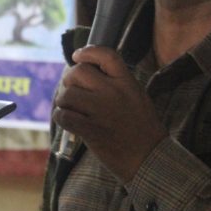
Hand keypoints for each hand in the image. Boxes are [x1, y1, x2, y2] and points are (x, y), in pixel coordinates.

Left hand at [53, 45, 168, 183]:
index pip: (106, 55)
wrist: (149, 159)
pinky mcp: (91, 131)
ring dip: (63, 101)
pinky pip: (64, 116)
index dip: (88, 51)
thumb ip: (117, 83)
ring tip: (70, 108)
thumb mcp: (137, 97)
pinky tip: (67, 120)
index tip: (77, 56)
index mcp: (127, 83)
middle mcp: (113, 93)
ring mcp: (101, 112)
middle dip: (69, 79)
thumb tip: (87, 72)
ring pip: (67, 94)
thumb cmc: (143, 129)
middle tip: (71, 89)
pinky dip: (61, 117)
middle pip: (78, 72)